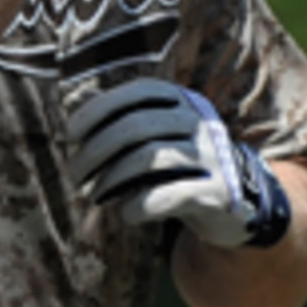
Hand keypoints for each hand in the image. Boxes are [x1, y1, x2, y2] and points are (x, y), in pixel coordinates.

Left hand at [67, 77, 290, 248]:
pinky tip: (125, 214)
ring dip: (112, 179)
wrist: (236, 204)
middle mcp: (201, 122)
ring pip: (150, 158)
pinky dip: (139, 205)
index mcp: (183, 100)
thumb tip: (76, 105)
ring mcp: (214, 156)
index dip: (98, 109)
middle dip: (96, 150)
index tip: (70, 133)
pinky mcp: (219, 193)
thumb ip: (123, 120)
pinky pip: (170, 195)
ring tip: (95, 195)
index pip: (136, 93)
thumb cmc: (180, 165)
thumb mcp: (158, 135)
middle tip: (75, 173)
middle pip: (137, 127)